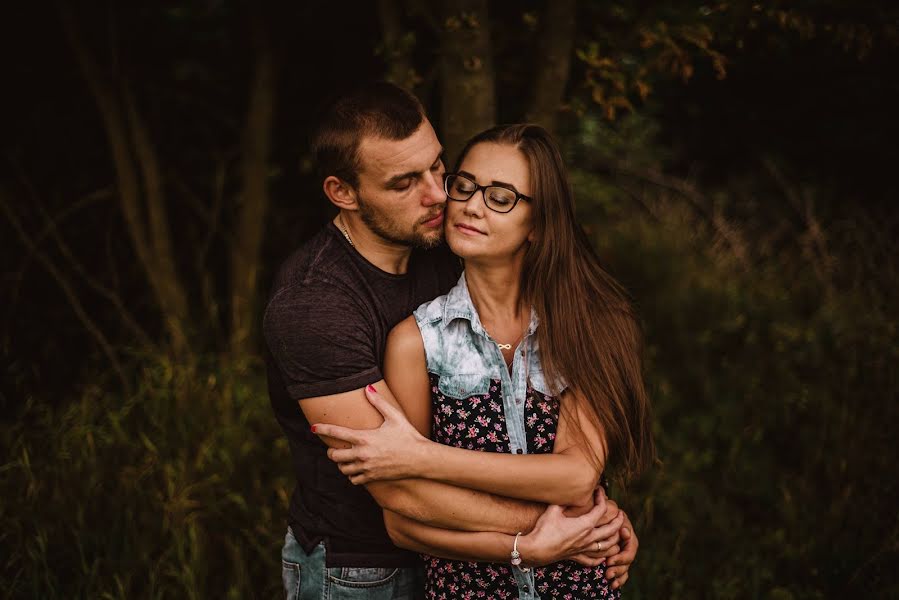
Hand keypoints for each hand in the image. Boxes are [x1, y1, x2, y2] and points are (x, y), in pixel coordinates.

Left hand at [312, 384, 427, 483]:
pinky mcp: (372, 478)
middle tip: (335, 447)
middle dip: (332, 451)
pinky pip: (353, 479)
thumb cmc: (408, 435)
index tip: (313, 428)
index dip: (322, 429)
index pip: (336, 433)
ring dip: (342, 463)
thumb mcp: (394, 416)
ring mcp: (366, 467)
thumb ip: (379, 402)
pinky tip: (357, 468)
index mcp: (364, 438)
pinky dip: (352, 474)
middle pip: (334, 455)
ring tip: (347, 458)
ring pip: (342, 468)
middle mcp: (362, 454)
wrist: (420, 459)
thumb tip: (367, 387)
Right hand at [518, 488, 624, 566]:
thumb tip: (568, 490)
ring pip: (607, 547)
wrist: (536, 549)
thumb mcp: (553, 509)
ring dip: (615, 540)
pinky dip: (600, 558)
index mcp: (585, 525)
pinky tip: (603, 556)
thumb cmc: (544, 529)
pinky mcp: (576, 557)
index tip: (600, 491)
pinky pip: (592, 560)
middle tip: (621, 514)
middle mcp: (588, 538)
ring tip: (618, 534)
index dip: (602, 498)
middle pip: (611, 530)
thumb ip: (563, 500)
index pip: (601, 509)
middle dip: (618, 521)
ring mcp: (583, 549)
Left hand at [605, 509, 638, 588]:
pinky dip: (619, 579)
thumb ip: (616, 522)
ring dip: (618, 574)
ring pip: (625, 567)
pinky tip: (613, 586)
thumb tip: (624, 531)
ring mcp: (623, 552)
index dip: (621, 557)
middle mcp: (627, 544)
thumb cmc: (600, 512)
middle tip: (607, 573)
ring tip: (607, 577)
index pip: (629, 549)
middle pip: (627, 560)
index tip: (609, 561)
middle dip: (618, 568)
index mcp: (628, 534)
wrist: (594, 514)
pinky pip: (622, 572)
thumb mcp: (609, 514)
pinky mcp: (618, 560)